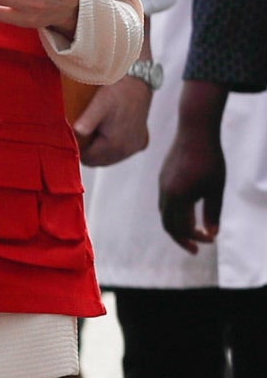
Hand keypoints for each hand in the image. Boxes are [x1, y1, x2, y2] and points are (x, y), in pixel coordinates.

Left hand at [73, 75, 150, 166]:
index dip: (78, 150)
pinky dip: (113, 146)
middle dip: (89, 151)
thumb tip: (75, 135)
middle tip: (82, 134)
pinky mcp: (141, 141)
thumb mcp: (98, 105)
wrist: (138, 81)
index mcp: (116, 145)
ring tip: (95, 132)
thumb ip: (86, 123)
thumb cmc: (118, 92)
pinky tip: (109, 132)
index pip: (88, 159)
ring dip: (100, 150)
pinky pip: (122, 151)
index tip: (72, 138)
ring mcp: (136, 147)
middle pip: (99, 161)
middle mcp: (128, 150)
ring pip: (110, 157)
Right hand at [159, 88, 226, 252]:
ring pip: (165, 213)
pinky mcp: (164, 176)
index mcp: (177, 198)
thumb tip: (212, 234)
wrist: (195, 129)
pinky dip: (175, 211)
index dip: (196, 238)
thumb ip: (213, 212)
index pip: (182, 228)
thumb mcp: (215, 188)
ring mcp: (162, 184)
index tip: (211, 240)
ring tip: (191, 229)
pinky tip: (188, 207)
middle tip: (196, 248)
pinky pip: (165, 200)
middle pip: (168, 225)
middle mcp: (165, 193)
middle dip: (182, 238)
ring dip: (177, 225)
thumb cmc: (209, 159)